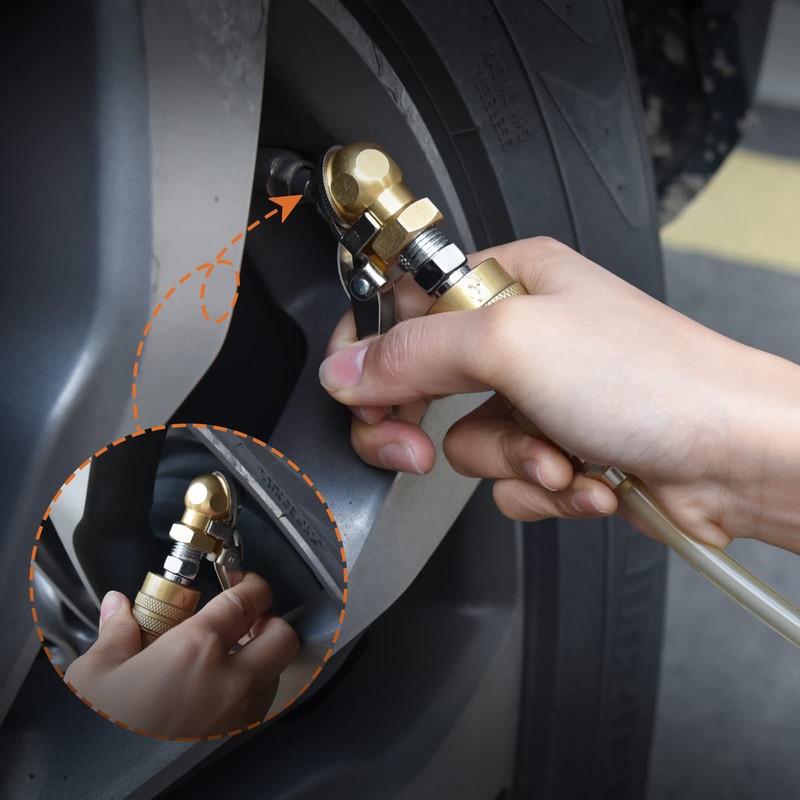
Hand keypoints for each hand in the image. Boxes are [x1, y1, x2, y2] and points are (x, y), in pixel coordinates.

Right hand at [63, 572, 299, 736]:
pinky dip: (253, 687)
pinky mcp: (233, 740)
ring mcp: (237, 715)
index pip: (249, 600)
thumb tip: (118, 607)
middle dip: (270, 620)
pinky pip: (261, 703)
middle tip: (248, 615)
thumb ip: (116, 631)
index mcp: (197, 650)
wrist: (103, 786)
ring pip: (277, 671)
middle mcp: (229, 681)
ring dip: (264, 656)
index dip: (252, 584)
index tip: (244, 581)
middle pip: (282, 636)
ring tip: (233, 651)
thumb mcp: (96, 673)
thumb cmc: (101, 736)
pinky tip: (221, 685)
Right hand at [320, 237, 799, 552]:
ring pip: (464, 443)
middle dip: (425, 424)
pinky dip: (541, 488)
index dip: (372, 355)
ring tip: (560, 455)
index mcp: (506, 282)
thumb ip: (412, 352)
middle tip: (414, 446)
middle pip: (421, 382)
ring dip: (510, 461)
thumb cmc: (655, 378)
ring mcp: (536, 396)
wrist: (735, 456)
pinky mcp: (555, 448)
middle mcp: (519, 335)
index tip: (358, 393)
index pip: (402, 310)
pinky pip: (506, 479)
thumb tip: (343, 369)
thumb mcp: (511, 343)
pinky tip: (586, 477)